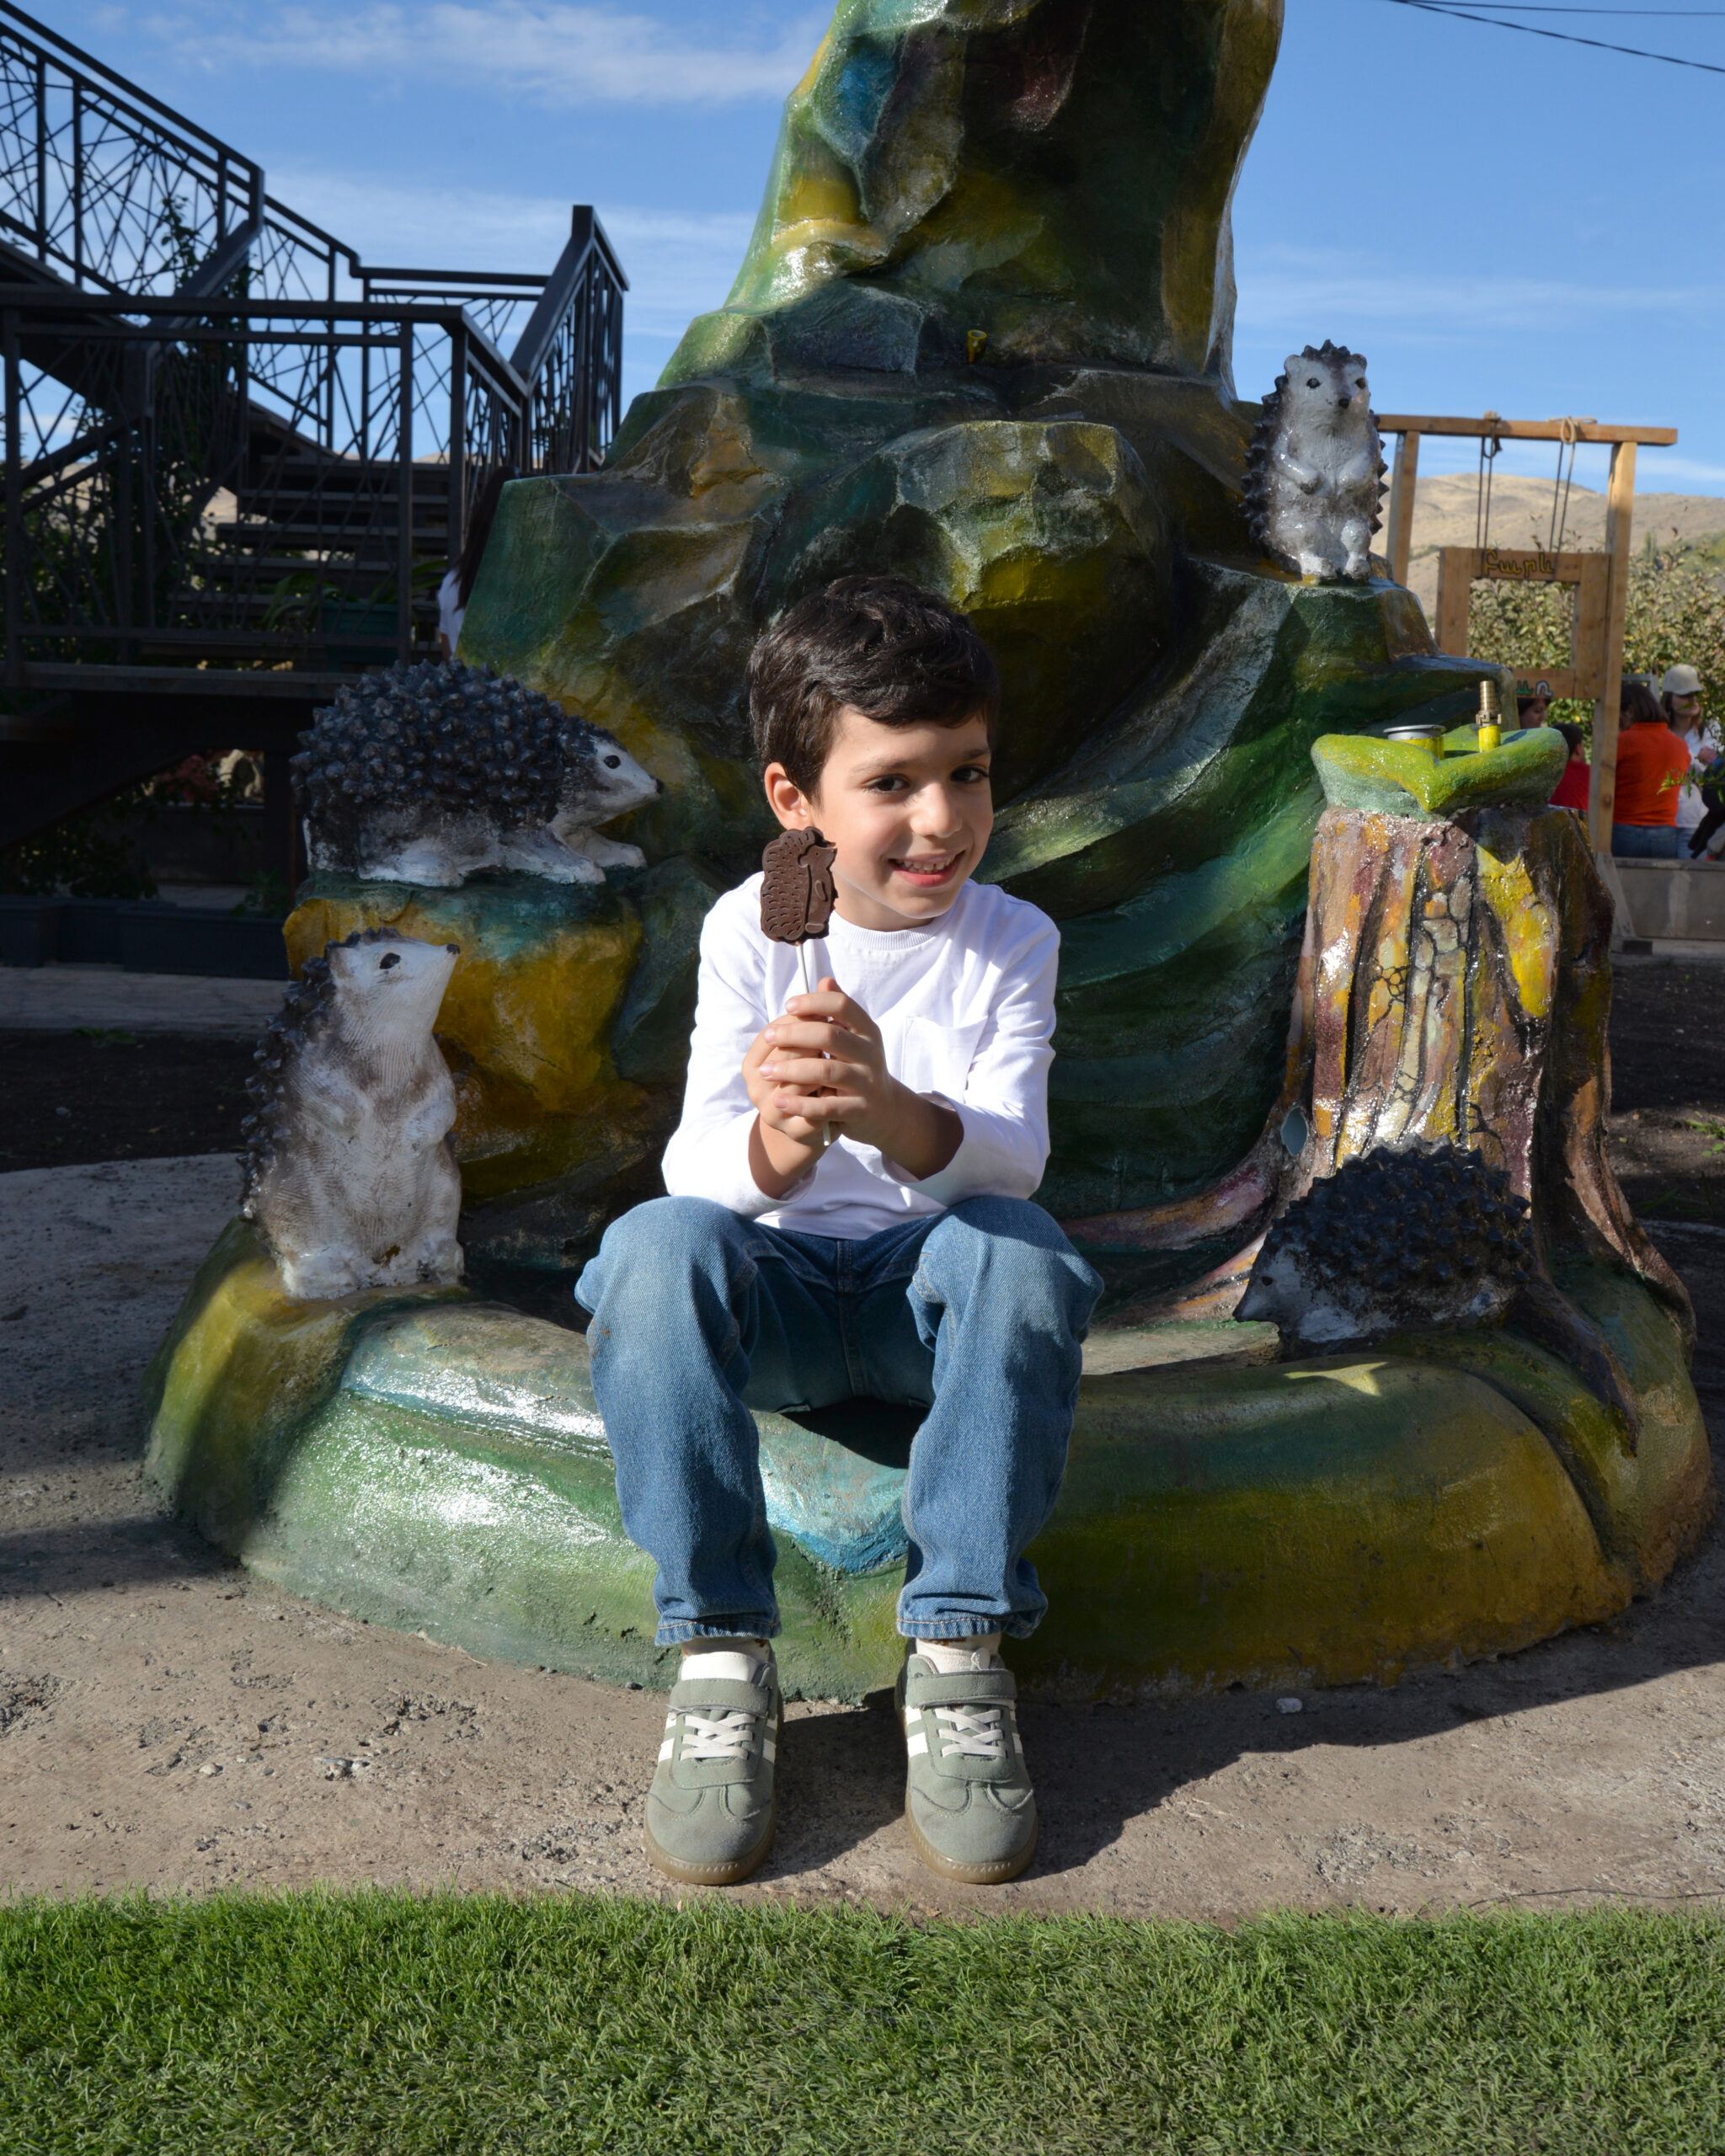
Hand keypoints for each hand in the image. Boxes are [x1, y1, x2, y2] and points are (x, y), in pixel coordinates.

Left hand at [742, 977, 962, 1193]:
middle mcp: (870, 1054)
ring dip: (791, 1069)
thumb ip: (838, 1012)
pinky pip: (827, 1106)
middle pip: (830, 1036)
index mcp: (868, 1030)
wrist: (884, 1111)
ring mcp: (866, 1083)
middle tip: (768, 1036)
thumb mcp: (854, 1037)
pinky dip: (801, 1103)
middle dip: (794, 1034)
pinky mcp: (859, 1110)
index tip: (788, 1005)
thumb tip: (825, 980)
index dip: (814, 1002)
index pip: (842, 1005)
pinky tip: (779, 1101)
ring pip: (827, 1071)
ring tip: (765, 1071)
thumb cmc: (858, 1067)